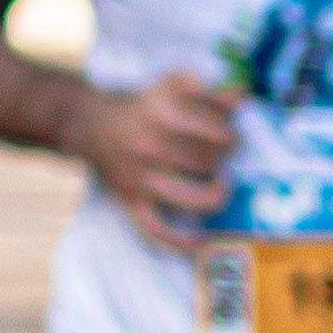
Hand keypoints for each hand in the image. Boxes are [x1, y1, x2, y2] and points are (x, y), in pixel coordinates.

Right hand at [68, 70, 238, 250]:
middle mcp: (151, 146)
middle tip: (224, 155)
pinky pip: (154, 228)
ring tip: (221, 187)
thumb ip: (209, 94)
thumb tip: (242, 97)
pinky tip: (198, 242)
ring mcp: (141, 177)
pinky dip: (177, 240)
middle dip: (225, 159)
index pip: (217, 131)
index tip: (231, 134)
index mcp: (162, 114)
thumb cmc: (140, 108)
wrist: (90, 124)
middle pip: (208, 162)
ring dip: (216, 195)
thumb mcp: (171, 89)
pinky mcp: (131, 199)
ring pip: (191, 197)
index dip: (232, 134)